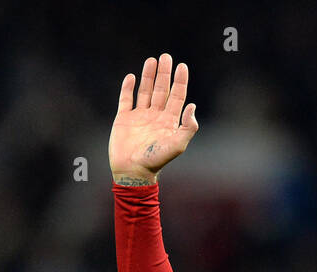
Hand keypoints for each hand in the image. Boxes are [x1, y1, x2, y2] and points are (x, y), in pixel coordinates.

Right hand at [109, 54, 199, 183]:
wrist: (133, 171)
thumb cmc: (156, 161)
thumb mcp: (177, 145)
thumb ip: (188, 127)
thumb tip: (192, 106)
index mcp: (169, 121)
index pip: (177, 96)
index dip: (180, 81)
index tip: (182, 66)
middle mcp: (156, 116)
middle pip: (161, 90)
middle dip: (164, 73)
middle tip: (166, 57)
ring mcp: (139, 116)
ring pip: (145, 91)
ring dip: (148, 76)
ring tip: (151, 60)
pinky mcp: (124, 119)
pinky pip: (126, 99)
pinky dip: (128, 88)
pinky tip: (132, 77)